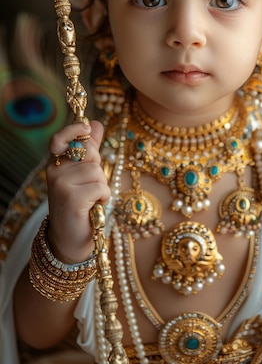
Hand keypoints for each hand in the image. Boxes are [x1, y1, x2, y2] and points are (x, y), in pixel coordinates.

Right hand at [46, 120, 110, 263]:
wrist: (70, 240)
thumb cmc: (80, 205)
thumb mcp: (84, 175)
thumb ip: (89, 150)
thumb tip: (95, 123)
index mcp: (56, 164)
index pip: (60, 139)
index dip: (73, 129)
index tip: (86, 127)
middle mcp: (54, 172)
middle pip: (88, 152)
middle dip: (97, 167)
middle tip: (91, 186)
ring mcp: (61, 184)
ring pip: (96, 170)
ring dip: (102, 186)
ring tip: (92, 199)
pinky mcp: (71, 198)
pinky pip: (100, 187)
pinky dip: (103, 197)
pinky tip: (94, 207)